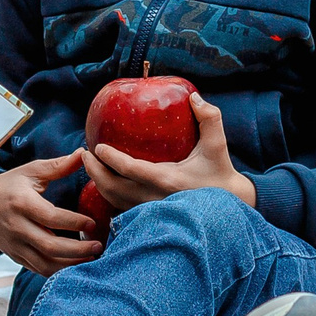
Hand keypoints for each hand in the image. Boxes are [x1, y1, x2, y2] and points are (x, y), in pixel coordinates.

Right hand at [0, 153, 100, 273]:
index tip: (92, 223)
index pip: (51, 217)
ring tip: (92, 258)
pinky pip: (39, 269)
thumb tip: (83, 155)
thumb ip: (57, 166)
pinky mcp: (16, 257)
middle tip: (98, 245)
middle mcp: (17, 227)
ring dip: (71, 264)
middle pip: (50, 246)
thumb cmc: (10, 186)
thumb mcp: (31, 172)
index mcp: (22, 203)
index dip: (74, 222)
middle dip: (78, 249)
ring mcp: (15, 245)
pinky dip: (59, 270)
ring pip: (45, 263)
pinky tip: (76, 264)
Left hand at [81, 97, 254, 212]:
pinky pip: (122, 209)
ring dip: (98, 183)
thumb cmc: (221, 173)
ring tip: (90, 166)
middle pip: (113, 188)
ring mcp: (151, 212)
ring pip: (114, 201)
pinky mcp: (152, 218)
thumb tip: (193, 96)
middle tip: (84, 154)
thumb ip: (209, 117)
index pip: (129, 169)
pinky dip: (109, 196)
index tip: (97, 146)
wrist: (231, 206)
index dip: (109, 158)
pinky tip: (104, 183)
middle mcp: (154, 199)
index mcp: (166, 180)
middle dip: (94, 171)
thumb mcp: (218, 144)